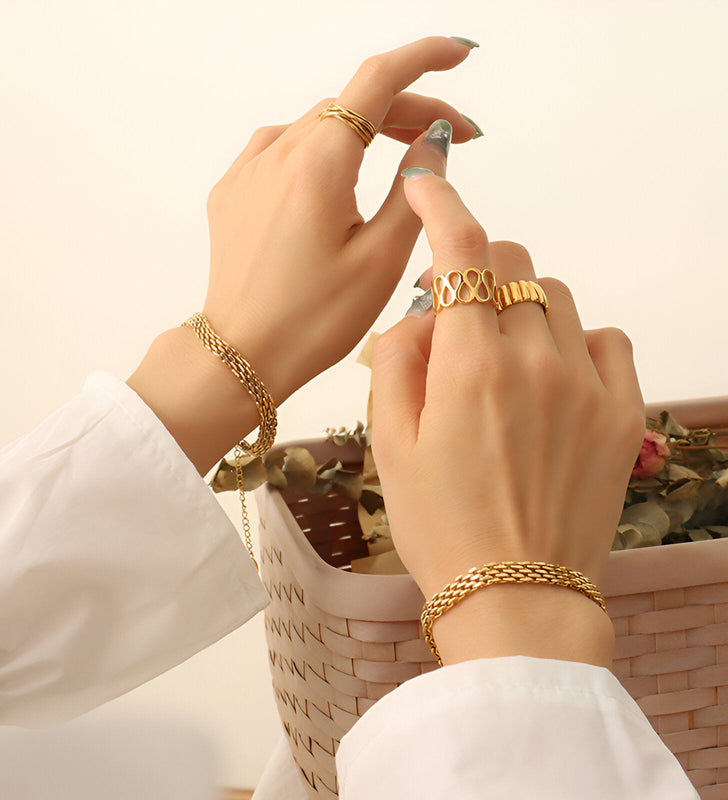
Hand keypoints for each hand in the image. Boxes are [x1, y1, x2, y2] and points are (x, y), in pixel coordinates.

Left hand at [129, 36, 481, 472]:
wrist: (241, 355)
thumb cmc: (312, 319)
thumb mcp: (382, 258)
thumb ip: (416, 188)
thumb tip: (433, 139)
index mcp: (319, 161)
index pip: (380, 80)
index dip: (426, 59)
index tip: (460, 54)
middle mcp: (277, 150)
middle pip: (353, 105)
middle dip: (409, 111)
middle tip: (455, 139)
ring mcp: (249, 168)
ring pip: (321, 127)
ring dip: (367, 133)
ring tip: (404, 161)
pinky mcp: (234, 190)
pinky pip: (287, 151)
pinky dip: (325, 154)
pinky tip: (344, 182)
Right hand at [371, 171, 645, 666]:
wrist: (513, 596)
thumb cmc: (440, 524)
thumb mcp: (388, 442)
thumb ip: (398, 358)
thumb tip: (423, 312)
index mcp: (468, 367)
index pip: (460, 250)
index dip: (441, 201)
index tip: (428, 177)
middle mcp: (534, 362)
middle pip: (512, 263)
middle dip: (477, 271)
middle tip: (456, 318)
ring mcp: (585, 386)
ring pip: (555, 297)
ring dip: (521, 307)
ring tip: (501, 362)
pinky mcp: (620, 413)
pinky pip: (605, 339)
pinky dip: (573, 340)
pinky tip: (551, 378)